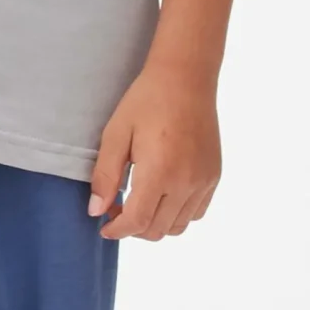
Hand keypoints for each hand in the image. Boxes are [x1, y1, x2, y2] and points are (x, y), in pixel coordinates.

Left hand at [87, 57, 221, 239]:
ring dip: (155, 223)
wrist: (185, 79)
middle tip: (116, 208)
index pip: (137, 222)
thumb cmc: (146, 101)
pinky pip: (196, 212)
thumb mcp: (116, 134)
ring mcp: (203, 181)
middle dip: (132, 228)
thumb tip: (96, 211)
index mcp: (159, 172)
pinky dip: (177, 214)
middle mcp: (186, 182)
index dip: (117, 230)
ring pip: (178, 226)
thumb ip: (105, 176)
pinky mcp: (214, 175)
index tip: (103, 226)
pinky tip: (162, 195)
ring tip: (139, 202)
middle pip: (157, 230)